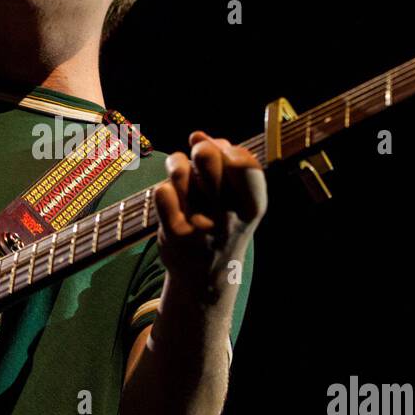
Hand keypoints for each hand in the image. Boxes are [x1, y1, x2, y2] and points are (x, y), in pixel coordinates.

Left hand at [153, 130, 266, 298]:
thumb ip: (224, 163)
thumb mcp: (237, 199)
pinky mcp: (174, 235)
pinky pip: (162, 193)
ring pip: (180, 171)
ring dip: (177, 165)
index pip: (243, 162)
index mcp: (252, 206)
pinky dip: (164, 191)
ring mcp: (200, 226)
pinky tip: (170, 199)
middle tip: (199, 154)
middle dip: (200, 148)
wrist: (206, 279)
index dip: (228, 149)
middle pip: (208, 156)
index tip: (223, 153)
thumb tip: (198, 135)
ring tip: (180, 174)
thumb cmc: (222, 225)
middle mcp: (229, 217)